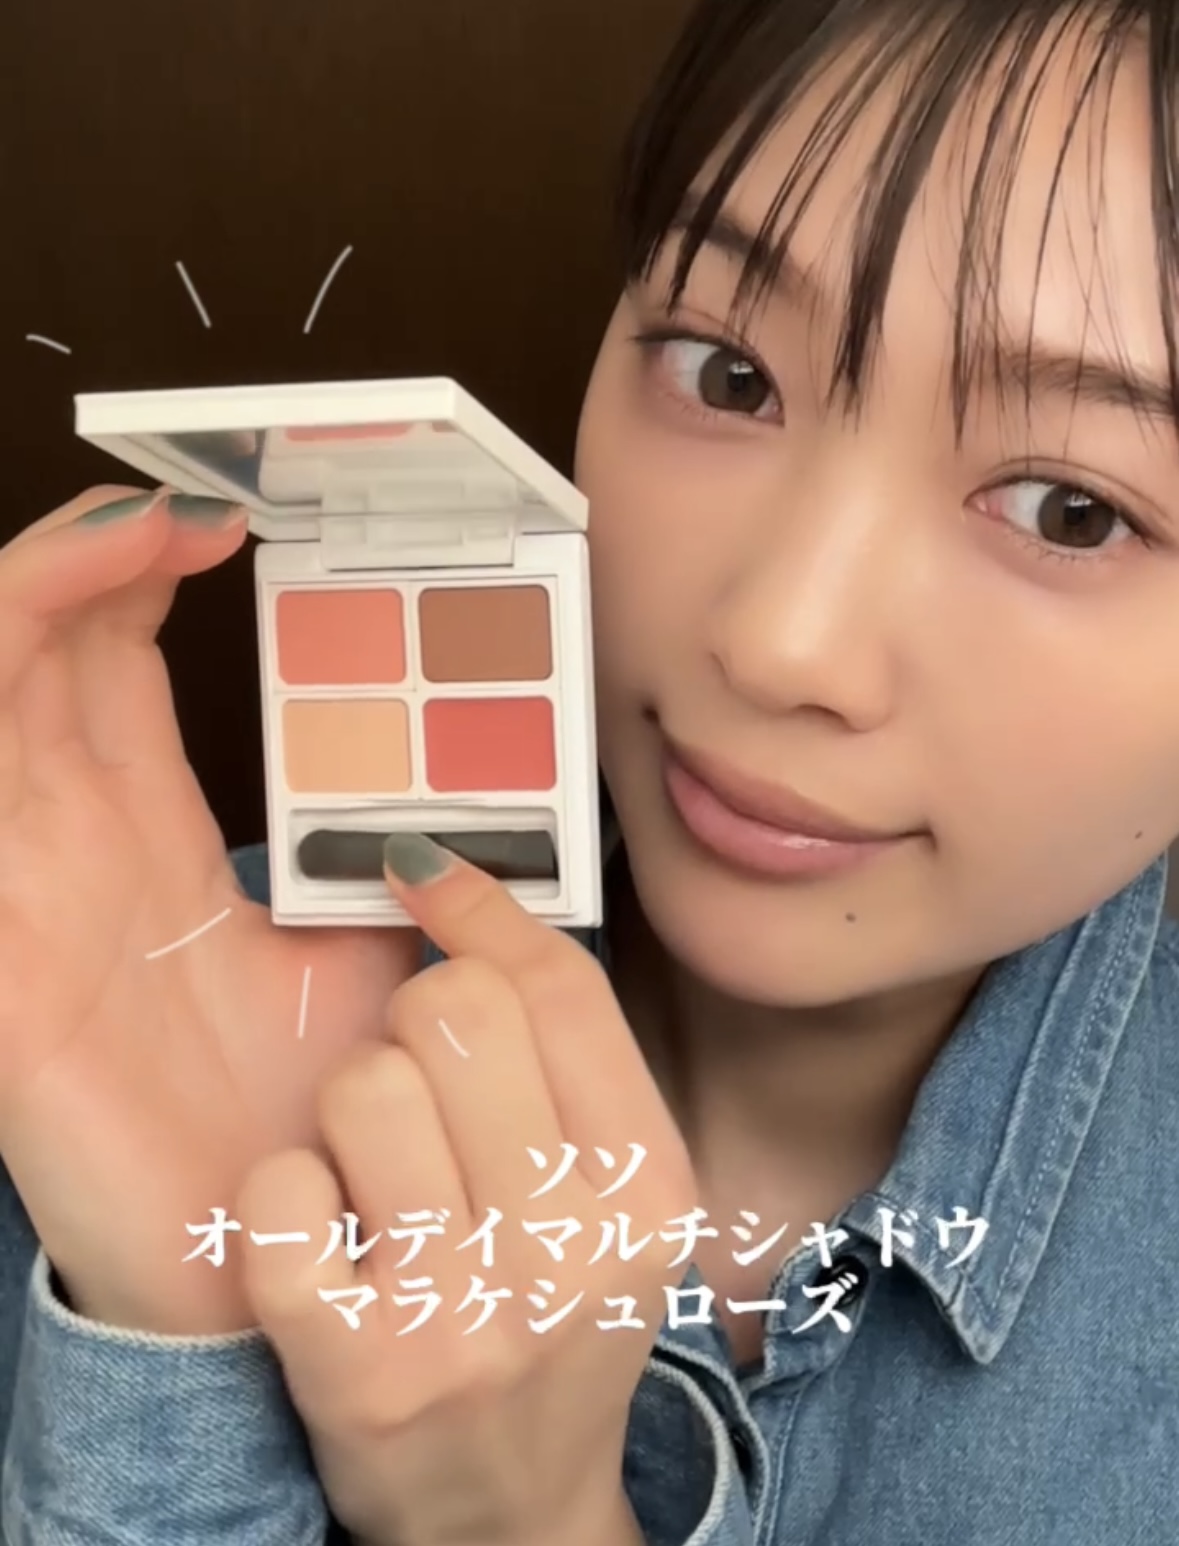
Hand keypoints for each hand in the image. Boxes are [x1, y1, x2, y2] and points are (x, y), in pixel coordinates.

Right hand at [0, 488, 419, 1333]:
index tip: (224, 522)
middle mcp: (73, 850)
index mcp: (150, 842)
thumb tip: (436, 794)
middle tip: (184, 505)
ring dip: (44, 599)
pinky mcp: (3, 962)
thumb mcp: (374, 957)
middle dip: (95, 561)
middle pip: (45, 660)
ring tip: (133, 535)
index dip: (138, 580)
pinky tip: (44, 623)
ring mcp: (24, 895)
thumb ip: (393, 869)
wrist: (286, 1250)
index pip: (109, 672)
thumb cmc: (324, 1110)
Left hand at [237, 835, 694, 1545]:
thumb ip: (571, 1065)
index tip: (423, 873)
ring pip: (362, 1089)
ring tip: (372, 1176)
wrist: (509, 1510)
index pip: (559, 988)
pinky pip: (278, 1196)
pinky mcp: (357, 1369)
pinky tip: (321, 1240)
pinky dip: (283, 1199)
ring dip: (347, 1115)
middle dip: (413, 1020)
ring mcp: (465, 1315)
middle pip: (458, 1013)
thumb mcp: (618, 1200)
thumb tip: (467, 898)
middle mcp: (571, 1250)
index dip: (479, 906)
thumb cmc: (556, 1321)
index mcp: (649, 1188)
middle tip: (415, 1080)